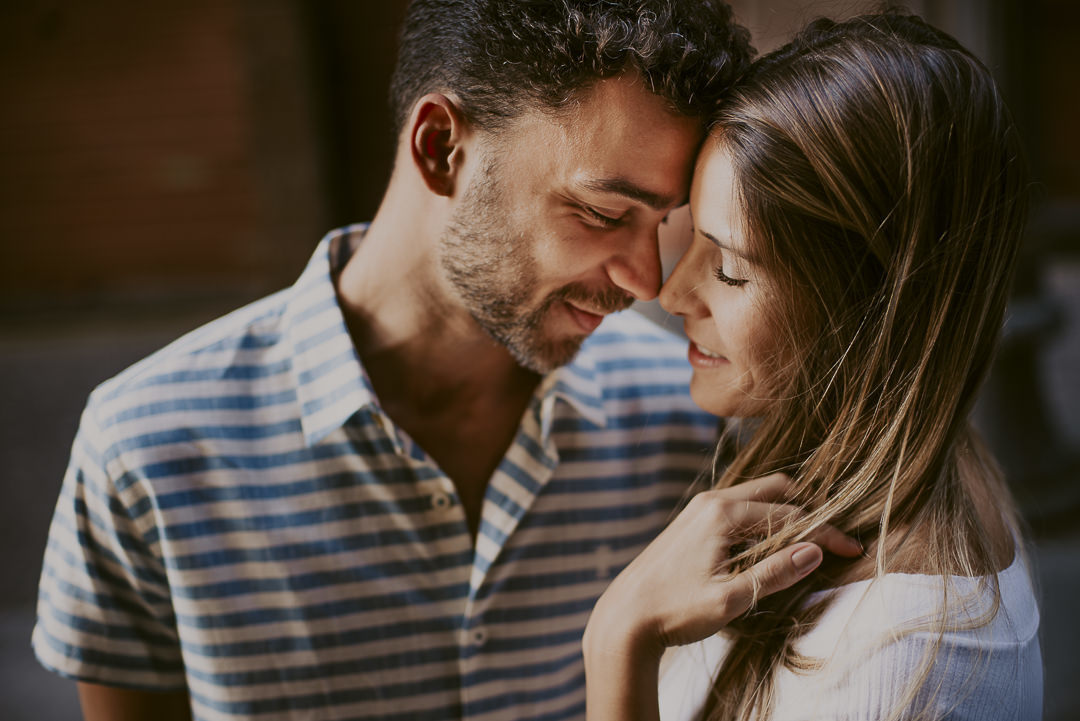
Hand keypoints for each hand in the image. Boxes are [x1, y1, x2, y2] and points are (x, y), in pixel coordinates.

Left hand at [585, 473, 861, 659]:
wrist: (625, 616)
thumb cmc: (675, 611)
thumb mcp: (730, 599)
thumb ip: (774, 573)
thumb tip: (815, 551)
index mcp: (723, 514)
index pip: (790, 515)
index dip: (826, 533)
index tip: (853, 550)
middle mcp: (712, 501)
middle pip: (776, 489)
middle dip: (810, 510)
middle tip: (835, 538)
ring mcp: (700, 508)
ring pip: (757, 496)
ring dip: (786, 513)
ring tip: (811, 542)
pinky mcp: (693, 520)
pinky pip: (740, 508)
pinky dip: (764, 519)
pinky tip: (773, 544)